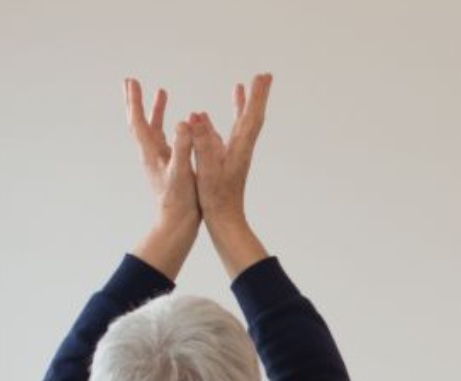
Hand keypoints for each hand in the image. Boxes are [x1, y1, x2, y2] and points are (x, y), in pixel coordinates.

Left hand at [125, 78, 196, 228]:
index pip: (138, 122)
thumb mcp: (182, 172)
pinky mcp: (169, 166)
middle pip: (139, 122)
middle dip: (136, 101)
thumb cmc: (179, 201)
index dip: (135, 101)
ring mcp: (159, 160)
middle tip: (132, 82)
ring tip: (161, 93)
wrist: (177, 224)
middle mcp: (151, 154)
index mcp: (151, 153)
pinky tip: (178, 124)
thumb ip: (183, 146)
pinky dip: (169, 126)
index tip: (132, 82)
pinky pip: (166, 139)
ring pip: (153, 129)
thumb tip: (183, 122)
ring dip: (155, 111)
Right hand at [190, 73, 272, 224]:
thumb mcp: (208, 172)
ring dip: (242, 106)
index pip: (252, 117)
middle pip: (252, 116)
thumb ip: (203, 145)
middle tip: (263, 76)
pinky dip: (217, 122)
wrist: (225, 224)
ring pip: (240, 124)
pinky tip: (205, 119)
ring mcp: (234, 156)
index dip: (257, 96)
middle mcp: (241, 150)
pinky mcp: (225, 163)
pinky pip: (224, 135)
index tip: (262, 76)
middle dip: (256, 95)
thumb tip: (197, 118)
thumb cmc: (217, 201)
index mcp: (240, 150)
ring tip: (241, 88)